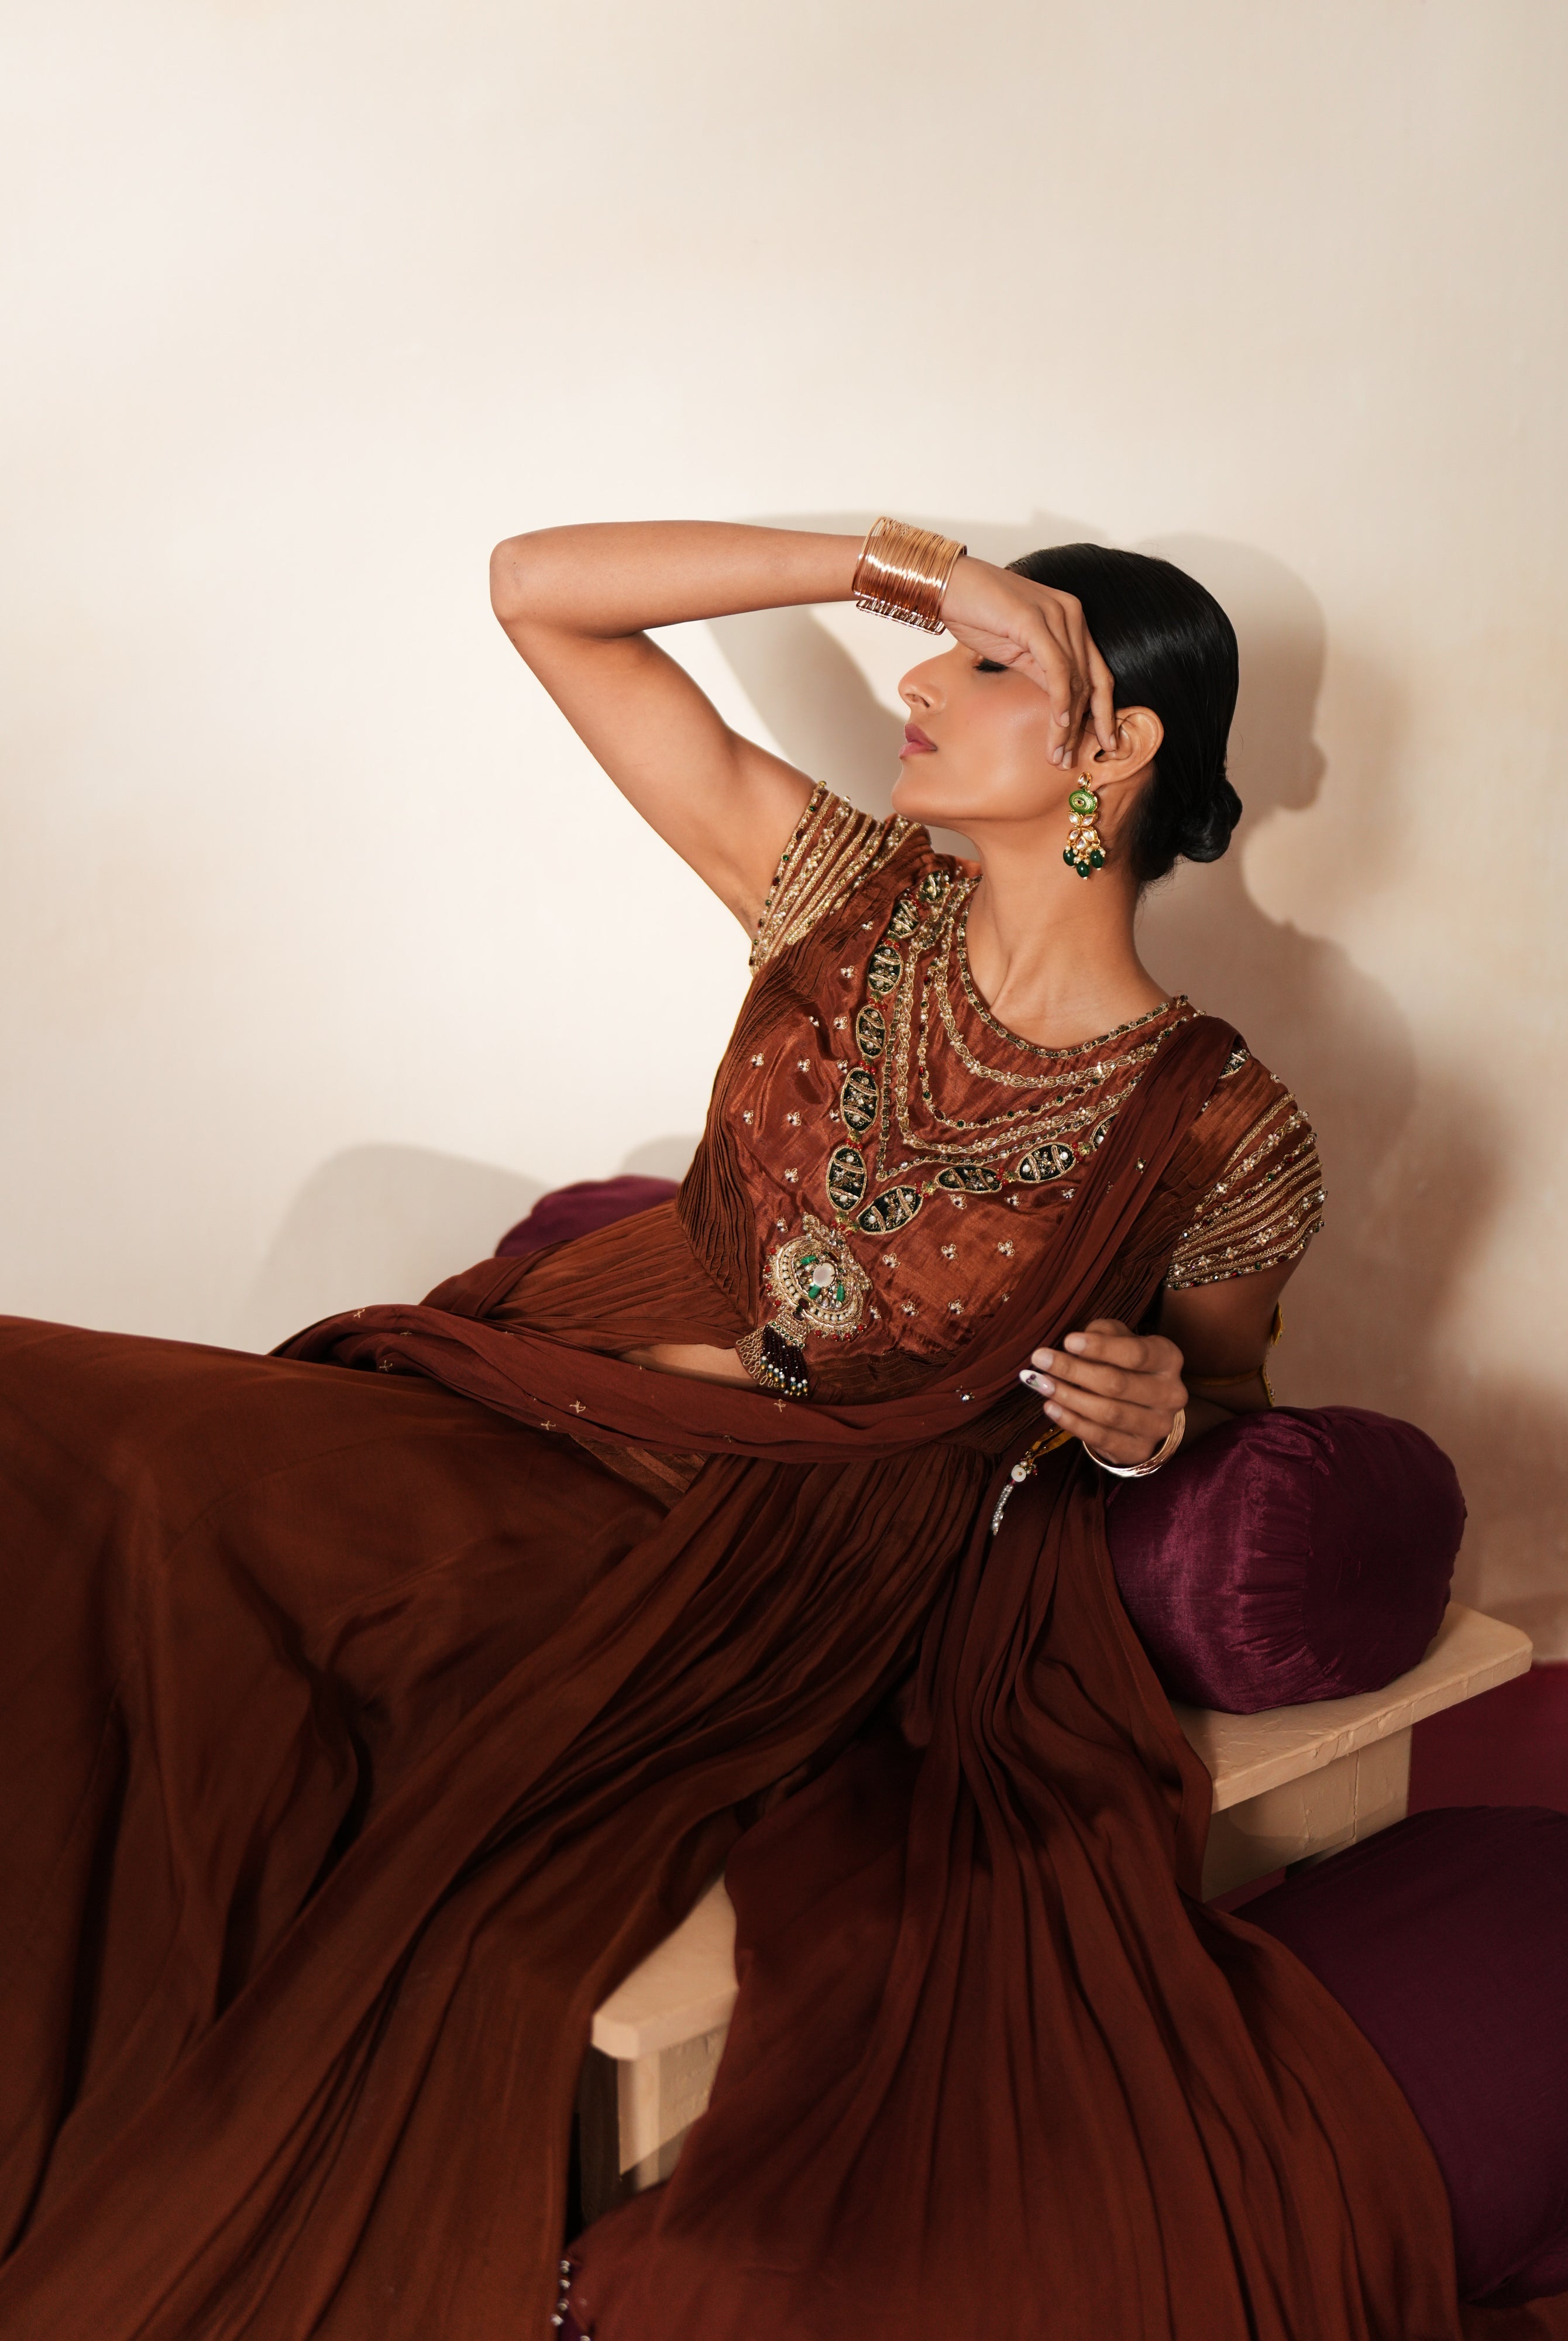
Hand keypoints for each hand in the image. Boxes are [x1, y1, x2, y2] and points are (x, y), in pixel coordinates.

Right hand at [939, 557, 1117, 763]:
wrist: (948, 585)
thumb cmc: (976, 614)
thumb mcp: (1017, 651)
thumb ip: (1041, 673)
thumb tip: (1060, 707)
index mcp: (1071, 619)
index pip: (1096, 673)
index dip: (1102, 712)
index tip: (1102, 744)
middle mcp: (1071, 614)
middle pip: (1092, 679)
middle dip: (1086, 725)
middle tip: (1073, 761)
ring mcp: (1056, 614)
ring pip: (1075, 679)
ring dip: (1068, 723)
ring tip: (1059, 755)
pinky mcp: (1035, 620)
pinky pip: (1056, 668)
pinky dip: (1060, 698)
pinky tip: (1058, 723)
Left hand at [1018, 1319, 1186, 1465]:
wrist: (1144, 1409)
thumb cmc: (1126, 1364)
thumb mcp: (1119, 1339)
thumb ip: (1103, 1333)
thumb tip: (1075, 1343)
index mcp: (1168, 1359)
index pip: (1136, 1353)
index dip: (1100, 1348)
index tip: (1067, 1341)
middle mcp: (1170, 1393)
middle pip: (1117, 1384)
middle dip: (1073, 1370)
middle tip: (1040, 1359)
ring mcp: (1157, 1425)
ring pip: (1108, 1413)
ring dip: (1068, 1397)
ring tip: (1040, 1384)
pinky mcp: (1140, 1450)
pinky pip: (1101, 1437)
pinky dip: (1072, 1422)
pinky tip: (1051, 1407)